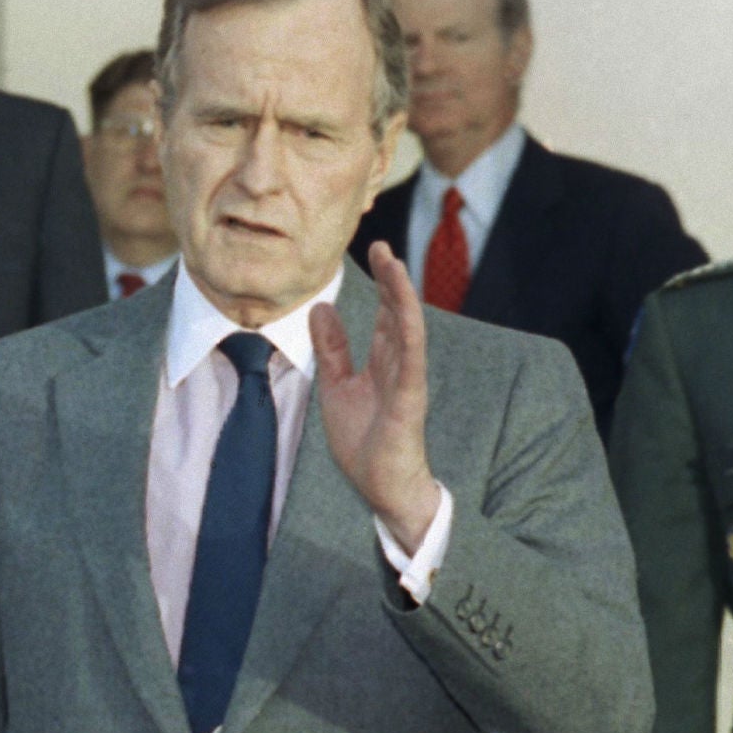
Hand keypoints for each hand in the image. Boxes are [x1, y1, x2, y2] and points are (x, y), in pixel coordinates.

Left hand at [312, 242, 442, 550]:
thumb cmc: (365, 442)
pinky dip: (408, 331)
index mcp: (382, 363)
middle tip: (382, 245)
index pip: (383, 315)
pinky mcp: (410, 399)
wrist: (381, 487)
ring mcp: (407, 381)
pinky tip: (404, 308)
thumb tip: (321, 308)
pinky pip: (411, 360)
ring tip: (394, 264)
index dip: (379, 284)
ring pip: (407, 329)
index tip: (373, 251)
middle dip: (391, 280)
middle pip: (396, 314)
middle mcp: (399, 365)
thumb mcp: (336, 386)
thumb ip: (332, 349)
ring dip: (401, 296)